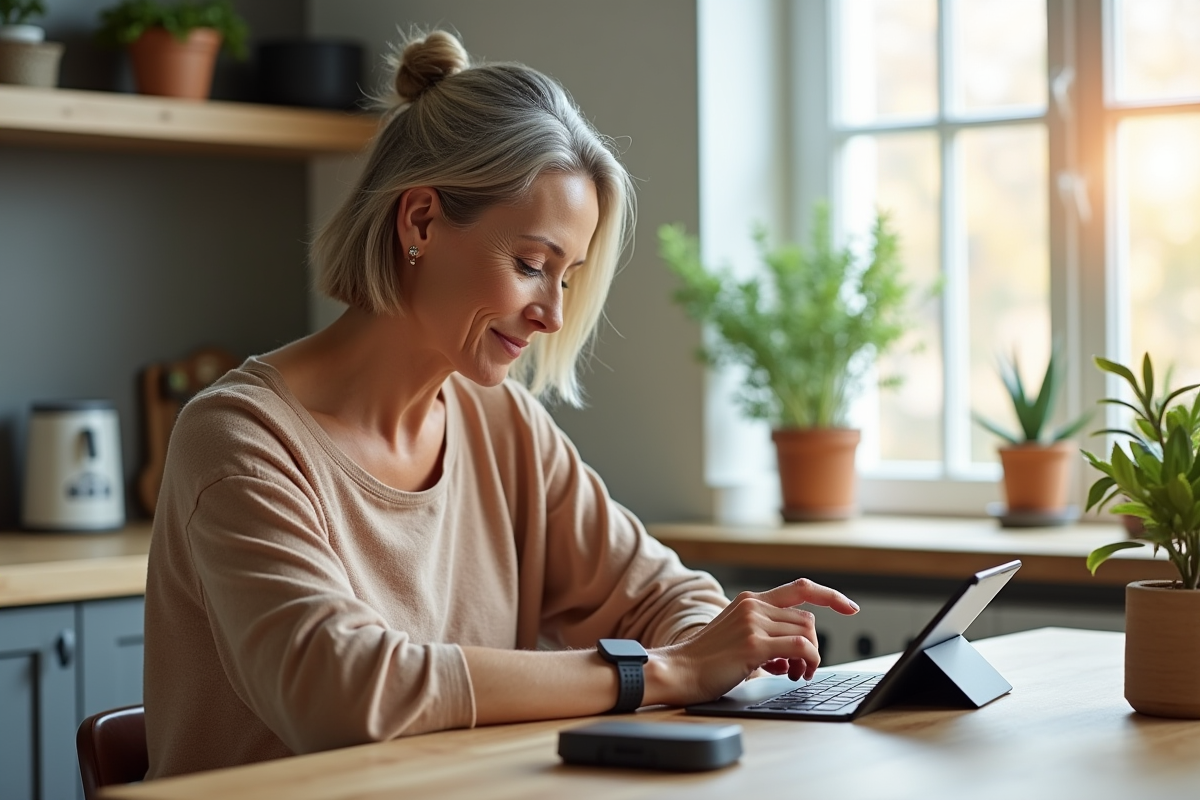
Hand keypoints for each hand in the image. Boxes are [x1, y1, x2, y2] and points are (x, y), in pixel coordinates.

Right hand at [645, 579, 857, 706]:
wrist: (679, 670)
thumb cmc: (707, 660)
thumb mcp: (738, 636)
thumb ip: (766, 634)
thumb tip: (797, 651)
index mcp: (750, 600)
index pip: (800, 588)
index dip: (830, 596)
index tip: (850, 607)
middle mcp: (753, 605)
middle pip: (808, 619)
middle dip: (812, 646)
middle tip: (800, 668)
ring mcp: (753, 622)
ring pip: (807, 634)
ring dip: (810, 658)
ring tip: (794, 673)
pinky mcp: (754, 643)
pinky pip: (801, 648)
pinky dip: (809, 662)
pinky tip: (794, 674)